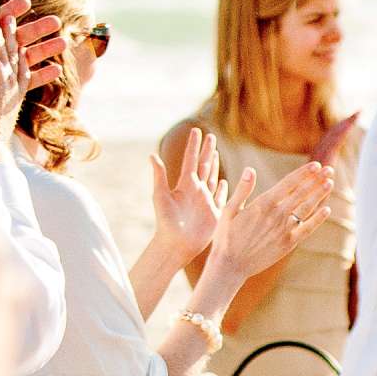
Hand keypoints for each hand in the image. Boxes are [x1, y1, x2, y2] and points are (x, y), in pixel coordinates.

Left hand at [148, 126, 225, 262]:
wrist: (176, 245)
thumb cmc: (165, 222)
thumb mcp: (160, 197)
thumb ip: (159, 176)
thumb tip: (151, 156)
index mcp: (184, 185)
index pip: (190, 160)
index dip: (193, 145)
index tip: (196, 130)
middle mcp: (196, 190)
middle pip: (204, 165)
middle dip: (207, 151)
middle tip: (211, 136)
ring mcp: (206, 201)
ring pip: (212, 178)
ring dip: (215, 165)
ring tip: (216, 153)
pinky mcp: (214, 213)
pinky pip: (220, 197)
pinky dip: (223, 189)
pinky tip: (225, 182)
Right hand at [200, 160, 334, 291]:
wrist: (231, 265)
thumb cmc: (226, 236)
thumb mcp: (228, 210)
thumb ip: (242, 190)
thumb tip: (249, 170)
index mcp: (263, 204)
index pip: (288, 183)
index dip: (304, 173)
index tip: (316, 165)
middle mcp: (277, 215)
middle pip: (301, 193)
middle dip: (316, 180)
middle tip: (329, 169)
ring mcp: (284, 230)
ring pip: (307, 208)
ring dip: (319, 195)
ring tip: (330, 183)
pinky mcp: (288, 244)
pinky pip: (307, 229)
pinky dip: (318, 219)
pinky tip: (327, 209)